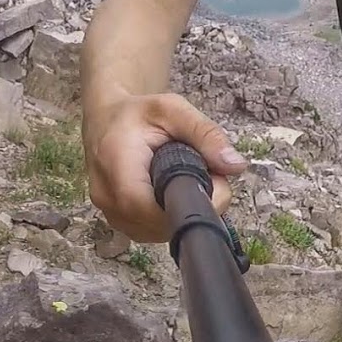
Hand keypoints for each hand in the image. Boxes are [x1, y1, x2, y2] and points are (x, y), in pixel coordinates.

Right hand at [84, 92, 246, 242]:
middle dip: (192, 206)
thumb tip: (235, 166)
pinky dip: (169, 217)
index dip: (188, 204)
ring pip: (156, 231)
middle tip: (209, 177)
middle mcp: (106, 196)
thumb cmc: (138, 114)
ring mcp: (110, 213)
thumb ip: (205, 134)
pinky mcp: (119, 222)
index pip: (148, 206)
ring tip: (188, 180)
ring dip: (181, 213)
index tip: (214, 185)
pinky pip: (150, 231)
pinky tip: (172, 193)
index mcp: (115, 164)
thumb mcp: (174, 109)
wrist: (106, 121)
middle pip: (157, 223)